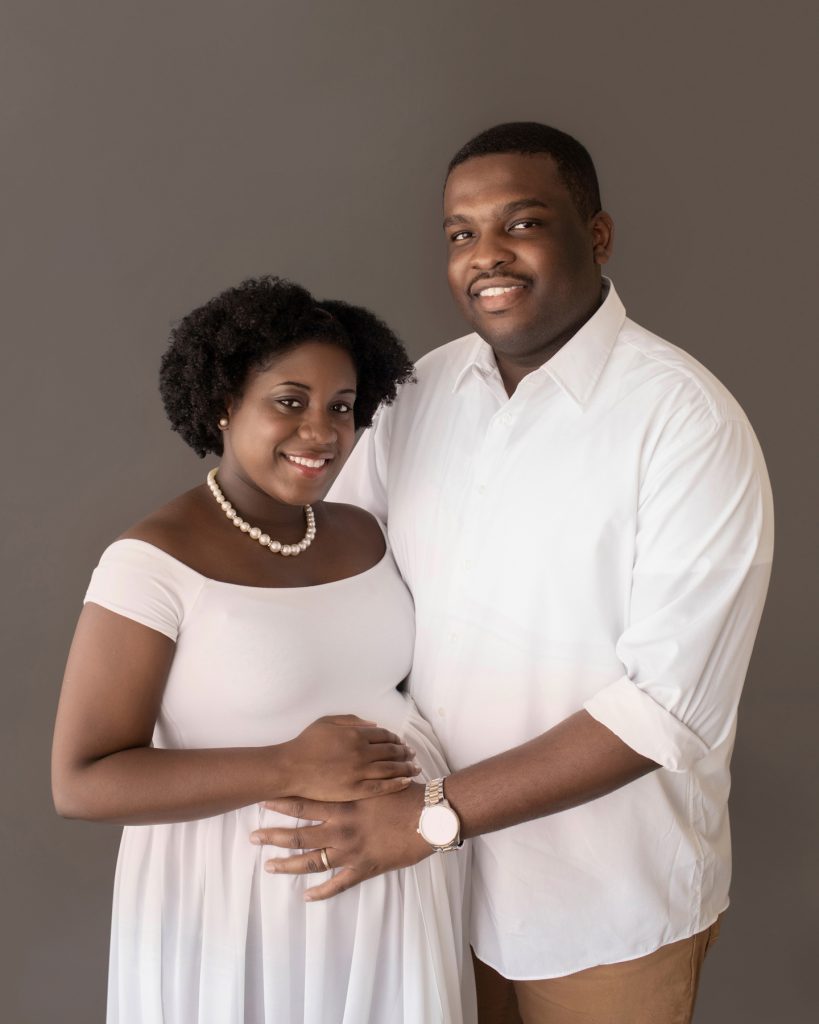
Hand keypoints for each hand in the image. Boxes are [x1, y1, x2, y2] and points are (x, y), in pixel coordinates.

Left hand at [251, 782, 430, 899]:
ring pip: (312, 862)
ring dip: (288, 865)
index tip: (262, 800)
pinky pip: (338, 885)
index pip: (305, 803)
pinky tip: (307, 896)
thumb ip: (356, 776)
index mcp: (344, 804)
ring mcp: (351, 852)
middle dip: (274, 836)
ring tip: (269, 867)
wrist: (429, 817)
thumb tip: (342, 764)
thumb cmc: (405, 794)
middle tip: (253, 837)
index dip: (281, 802)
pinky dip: (321, 892)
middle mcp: (342, 829)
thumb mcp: (377, 778)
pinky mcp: (364, 868)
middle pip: (300, 834)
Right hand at [280, 715, 419, 801]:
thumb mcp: (327, 722)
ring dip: (406, 767)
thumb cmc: (306, 744)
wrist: (291, 768)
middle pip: (392, 751)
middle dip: (405, 752)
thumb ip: (352, 720)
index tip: (402, 742)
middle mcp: (362, 752)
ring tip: (415, 768)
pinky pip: (382, 787)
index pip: (385, 736)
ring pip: (391, 769)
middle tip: (413, 755)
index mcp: (356, 735)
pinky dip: (397, 784)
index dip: (396, 739)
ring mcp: (359, 772)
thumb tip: (375, 724)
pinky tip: (406, 782)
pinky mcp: (355, 790)